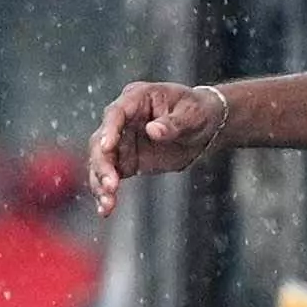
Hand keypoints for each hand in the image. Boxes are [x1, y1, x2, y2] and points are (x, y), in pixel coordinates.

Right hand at [83, 80, 227, 212]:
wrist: (206, 128)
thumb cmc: (198, 112)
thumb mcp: (192, 115)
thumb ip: (173, 124)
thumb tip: (153, 131)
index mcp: (137, 98)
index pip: (116, 113)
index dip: (109, 130)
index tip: (106, 148)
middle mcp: (123, 119)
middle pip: (101, 141)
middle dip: (102, 164)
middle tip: (110, 185)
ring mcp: (121, 141)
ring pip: (101, 162)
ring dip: (100, 182)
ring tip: (107, 203)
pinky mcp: (126, 161)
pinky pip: (110, 176)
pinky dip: (106, 192)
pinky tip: (106, 208)